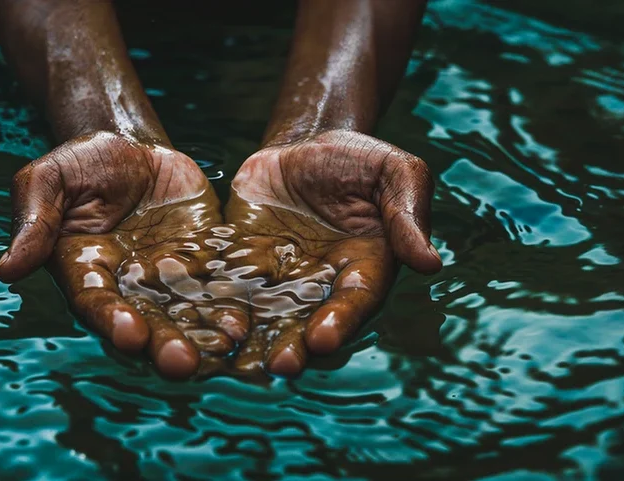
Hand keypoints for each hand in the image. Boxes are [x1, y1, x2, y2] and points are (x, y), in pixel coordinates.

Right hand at [0, 131, 242, 377]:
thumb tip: (8, 269)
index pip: (96, 301)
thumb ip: (35, 221)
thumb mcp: (49, 178)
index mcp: (85, 269)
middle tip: (181, 363)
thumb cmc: (82, 162)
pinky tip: (246, 320)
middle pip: (146, 320)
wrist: (131, 146)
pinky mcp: (203, 259)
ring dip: (203, 332)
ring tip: (223, 348)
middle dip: (163, 342)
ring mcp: (168, 274)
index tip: (128, 334)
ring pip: (186, 311)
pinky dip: (231, 302)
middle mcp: (127, 283)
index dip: (111, 319)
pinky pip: (218, 284)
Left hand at [222, 129, 440, 375]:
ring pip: (264, 312)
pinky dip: (211, 301)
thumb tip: (430, 263)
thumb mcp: (394, 172)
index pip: (354, 300)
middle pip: (307, 320)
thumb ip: (407, 214)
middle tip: (277, 367)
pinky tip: (194, 318)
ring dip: (251, 337)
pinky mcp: (240, 261)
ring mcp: (278, 275)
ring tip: (234, 362)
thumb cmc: (358, 158)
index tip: (322, 339)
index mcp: (364, 266)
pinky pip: (225, 283)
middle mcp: (320, 282)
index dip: (340, 320)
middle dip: (293, 344)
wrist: (305, 143)